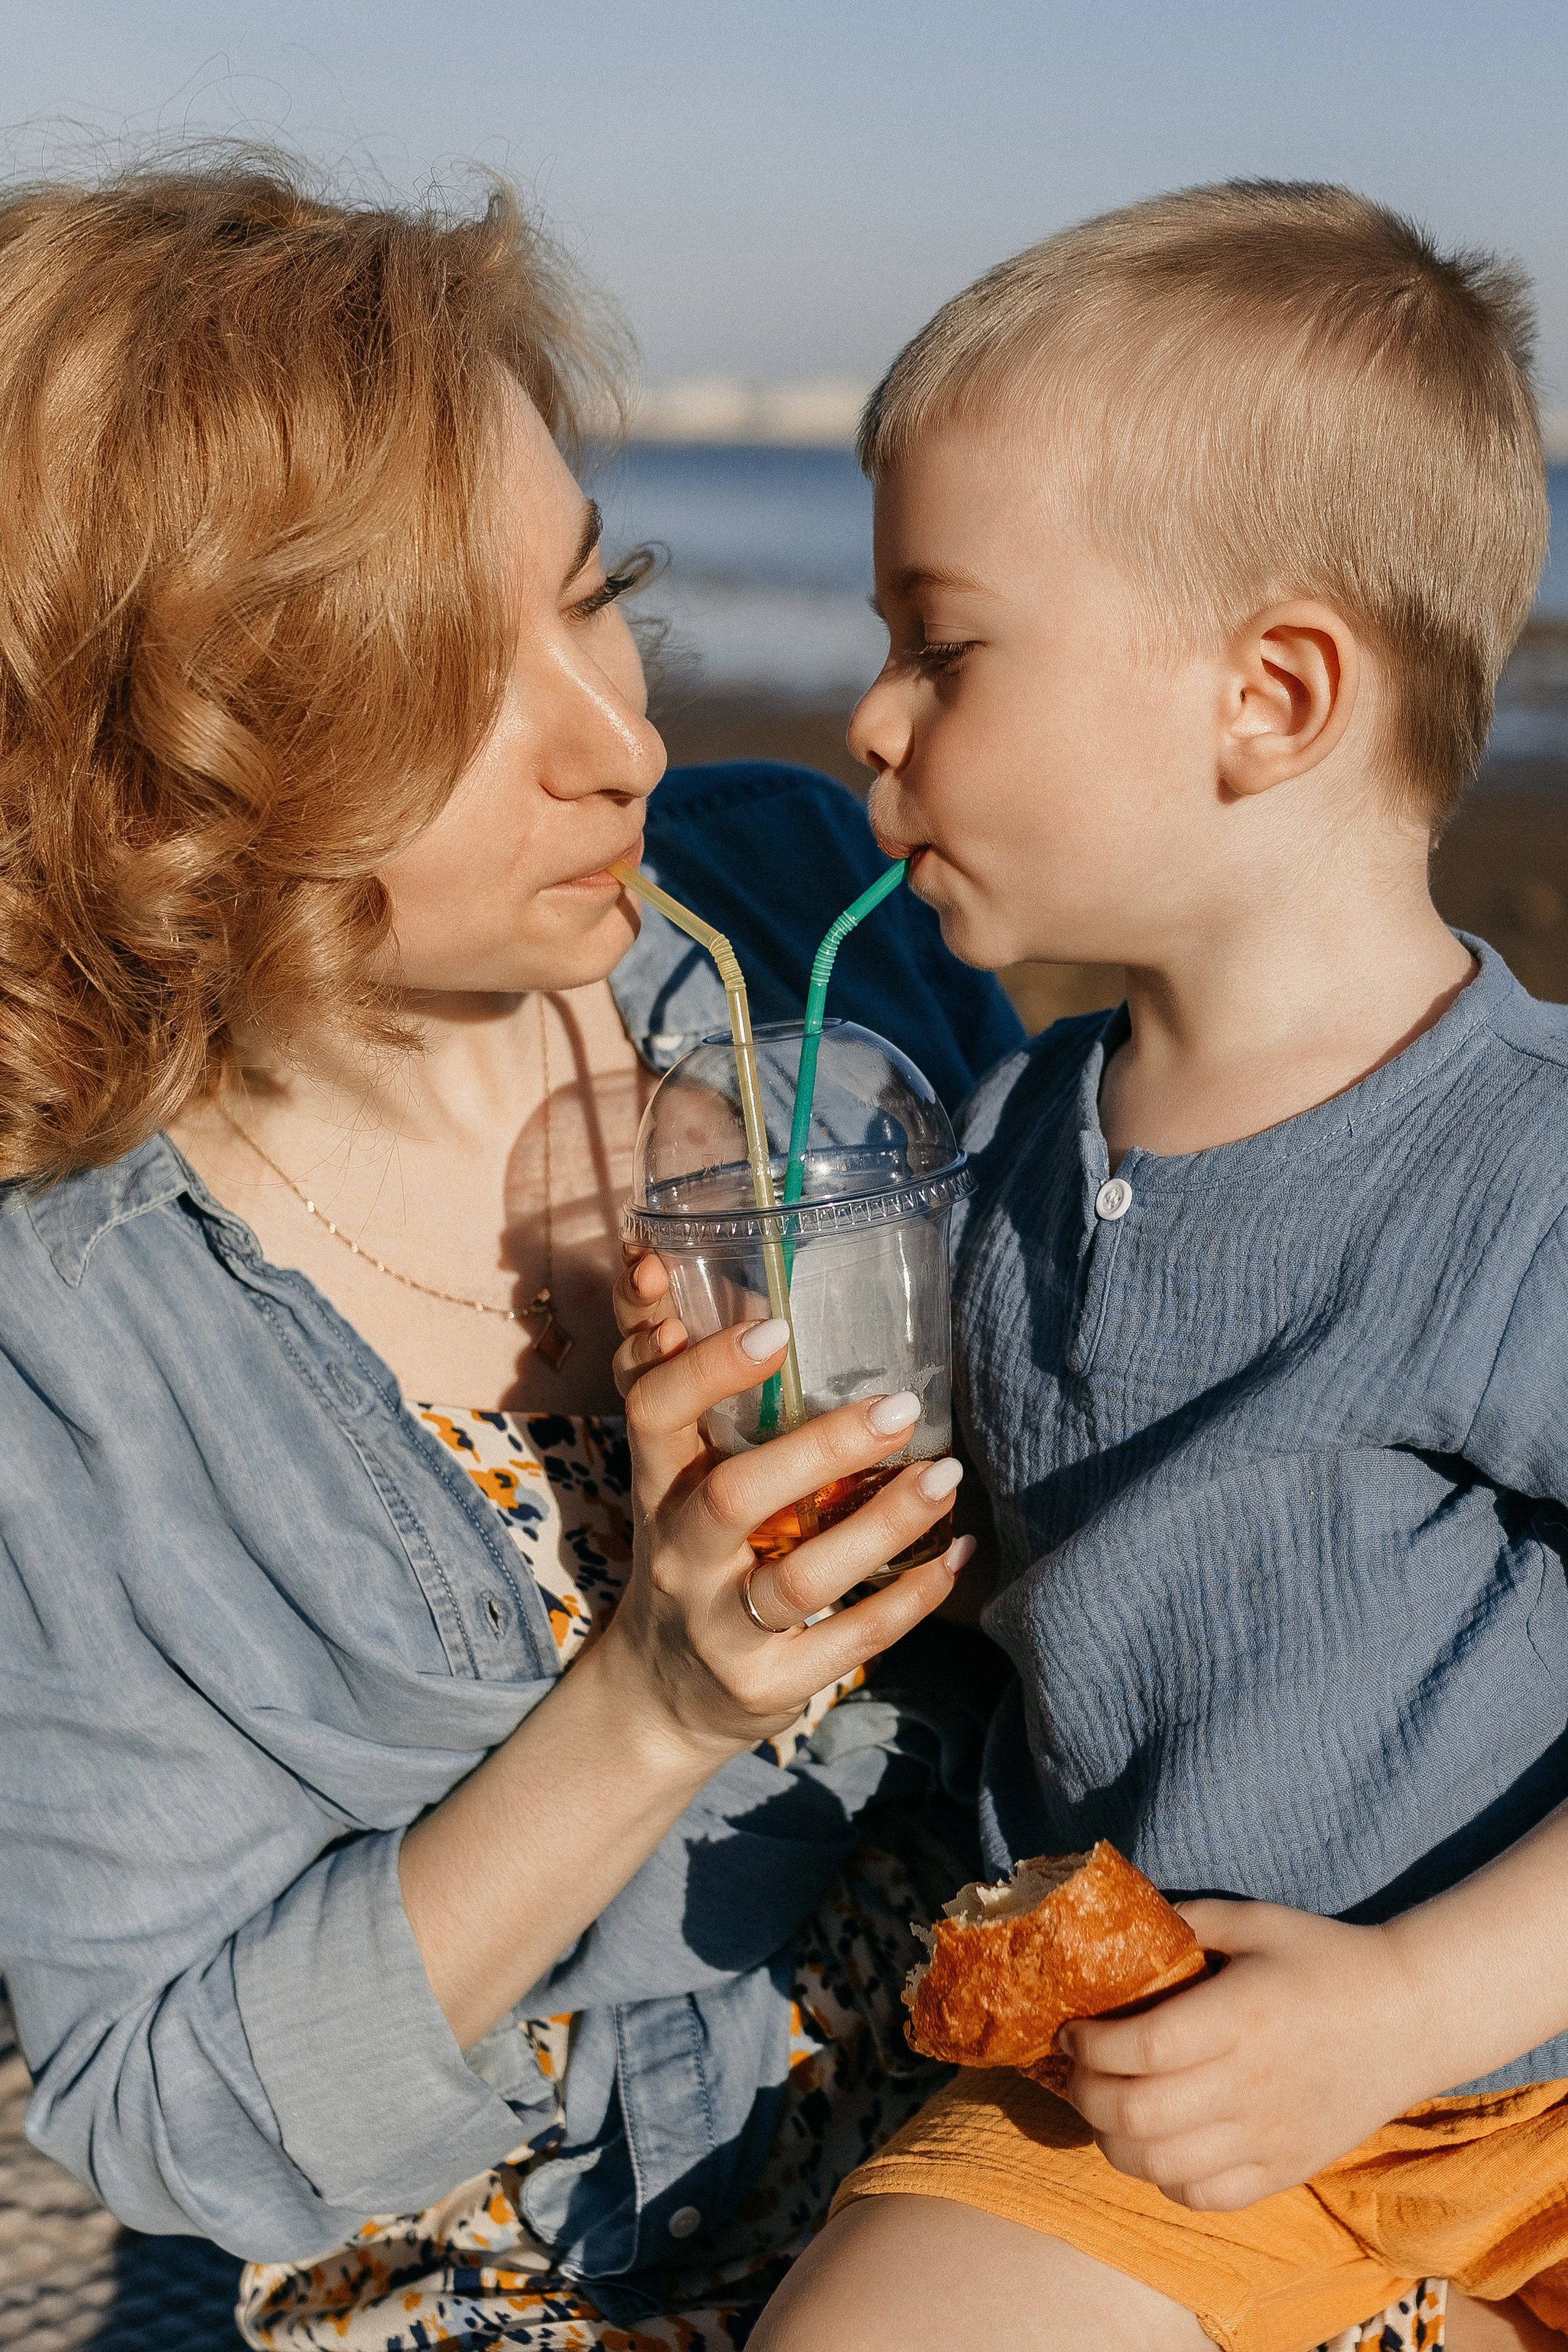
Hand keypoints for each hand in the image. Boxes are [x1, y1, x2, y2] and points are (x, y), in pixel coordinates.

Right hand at [604, 1276, 971, 1753]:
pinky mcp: (766, 1683)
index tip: (776, 1328)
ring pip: (802, 1577)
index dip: (707, 1371)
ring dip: (885, 1525)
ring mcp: (719, 1626)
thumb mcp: (678, 1482)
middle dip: (821, 1449)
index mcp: (657, 1485)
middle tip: (900, 1406)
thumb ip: (709, 1402)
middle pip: (735, 1496)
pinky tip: (957, 1554)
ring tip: (946, 1476)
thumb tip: (751, 1290)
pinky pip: (847, 1639)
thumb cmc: (692, 1553)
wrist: (662, 1694)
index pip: (653, 1412)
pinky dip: (911, 1597)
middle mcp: (679, 1555)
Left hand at [1054, 1899, 1429, 2209]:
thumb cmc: (1327, 1959)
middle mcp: (1250, 2084)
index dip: (1090, 2046)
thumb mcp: (1257, 1920)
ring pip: (1161, 2166)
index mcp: (1239, 2017)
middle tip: (1074, 2072)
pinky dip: (1164, 2180)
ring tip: (1105, 2111)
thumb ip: (1190, 1921)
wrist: (1412, 2016)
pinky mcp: (1287, 2168)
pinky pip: (1205, 2196)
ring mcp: (1269, 2135)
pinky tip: (1156, 2146)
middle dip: (1085, 2095)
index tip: (1071, 2030)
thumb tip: (1125, 1921)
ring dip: (1113, 2142)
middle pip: (1138, 2113)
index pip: (1142, 2047)